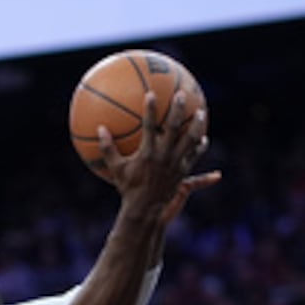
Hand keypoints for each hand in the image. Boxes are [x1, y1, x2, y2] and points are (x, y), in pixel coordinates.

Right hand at [98, 90, 212, 217]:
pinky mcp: (183, 172)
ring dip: (196, 125)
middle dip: (177, 110)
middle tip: (180, 94)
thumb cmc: (129, 189)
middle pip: (174, 129)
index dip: (150, 110)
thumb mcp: (116, 169)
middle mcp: (164, 157)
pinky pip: (195, 157)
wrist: (145, 210)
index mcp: (148, 154)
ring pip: (190, 141)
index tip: (150, 94)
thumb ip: (108, 149)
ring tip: (201, 112)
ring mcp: (176, 164)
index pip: (149, 127)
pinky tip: (204, 140)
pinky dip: (200, 148)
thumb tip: (99, 129)